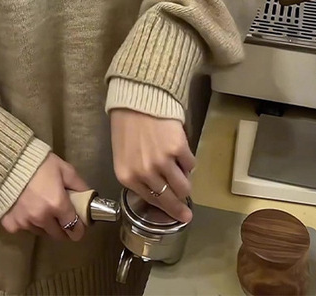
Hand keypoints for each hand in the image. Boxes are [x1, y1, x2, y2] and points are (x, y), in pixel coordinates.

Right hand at [1, 152, 88, 241]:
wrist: (10, 161)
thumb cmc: (40, 164)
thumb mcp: (65, 170)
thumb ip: (79, 186)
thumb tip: (89, 199)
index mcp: (57, 204)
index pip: (73, 227)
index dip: (78, 229)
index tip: (79, 227)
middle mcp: (41, 218)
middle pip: (57, 234)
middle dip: (63, 229)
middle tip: (62, 218)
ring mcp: (24, 223)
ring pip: (41, 232)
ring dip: (45, 225)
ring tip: (43, 209)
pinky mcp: (10, 224)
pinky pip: (23, 229)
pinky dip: (27, 222)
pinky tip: (27, 209)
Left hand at [110, 109, 195, 223]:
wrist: (137, 99)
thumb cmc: (127, 126)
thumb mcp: (124, 156)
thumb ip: (137, 175)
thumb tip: (158, 188)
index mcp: (128, 177)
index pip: (152, 201)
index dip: (166, 210)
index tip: (177, 215)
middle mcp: (145, 173)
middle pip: (169, 198)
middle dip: (179, 209)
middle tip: (187, 215)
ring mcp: (163, 162)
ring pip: (183, 186)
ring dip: (186, 185)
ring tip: (186, 181)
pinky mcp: (178, 149)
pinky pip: (191, 165)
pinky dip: (189, 163)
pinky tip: (183, 155)